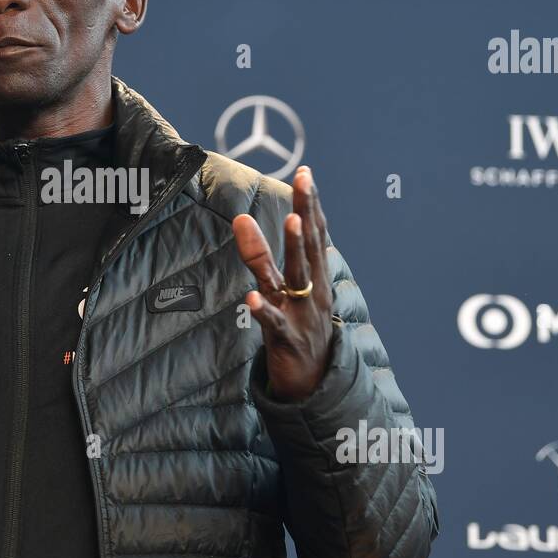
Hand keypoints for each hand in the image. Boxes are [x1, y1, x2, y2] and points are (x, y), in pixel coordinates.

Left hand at [232, 165, 333, 399]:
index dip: (311, 204)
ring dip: (293, 249)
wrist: (314, 385)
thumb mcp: (283, 290)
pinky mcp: (287, 339)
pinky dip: (264, 310)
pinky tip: (251, 299)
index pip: (315, 234)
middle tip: (305, 180)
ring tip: (291, 221)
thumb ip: (261, 257)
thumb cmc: (299, 329)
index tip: (306, 173)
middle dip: (307, 211)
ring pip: (297, 277)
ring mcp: (302, 314)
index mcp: (316, 278)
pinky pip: (274, 323)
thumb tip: (242, 221)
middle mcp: (313, 290)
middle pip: (309, 246)